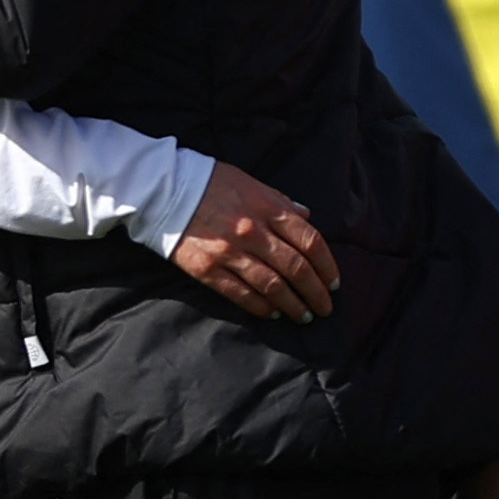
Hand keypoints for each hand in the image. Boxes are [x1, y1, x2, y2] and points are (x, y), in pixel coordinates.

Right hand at [167, 161, 339, 320]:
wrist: (164, 190)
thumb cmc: (211, 182)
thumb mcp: (252, 183)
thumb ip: (281, 201)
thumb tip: (306, 214)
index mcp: (268, 208)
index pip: (310, 242)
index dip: (327, 266)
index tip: (333, 282)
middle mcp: (254, 232)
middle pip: (296, 269)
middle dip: (315, 292)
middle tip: (325, 307)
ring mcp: (230, 253)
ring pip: (273, 287)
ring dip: (293, 305)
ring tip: (304, 315)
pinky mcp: (208, 270)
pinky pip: (242, 294)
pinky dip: (262, 307)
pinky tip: (274, 313)